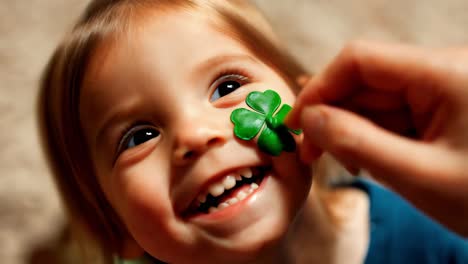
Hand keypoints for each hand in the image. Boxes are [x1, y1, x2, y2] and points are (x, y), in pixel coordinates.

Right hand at [287, 41, 467, 235]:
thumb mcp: (418, 175)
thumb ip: (357, 143)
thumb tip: (308, 119)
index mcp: (444, 74)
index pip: (360, 60)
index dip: (320, 88)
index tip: (296, 124)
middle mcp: (441, 72)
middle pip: (364, 80)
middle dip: (331, 115)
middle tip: (310, 153)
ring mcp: (441, 91)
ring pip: (375, 99)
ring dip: (350, 129)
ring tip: (339, 161)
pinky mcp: (440, 110)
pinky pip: (392, 115)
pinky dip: (371, 136)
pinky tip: (365, 159)